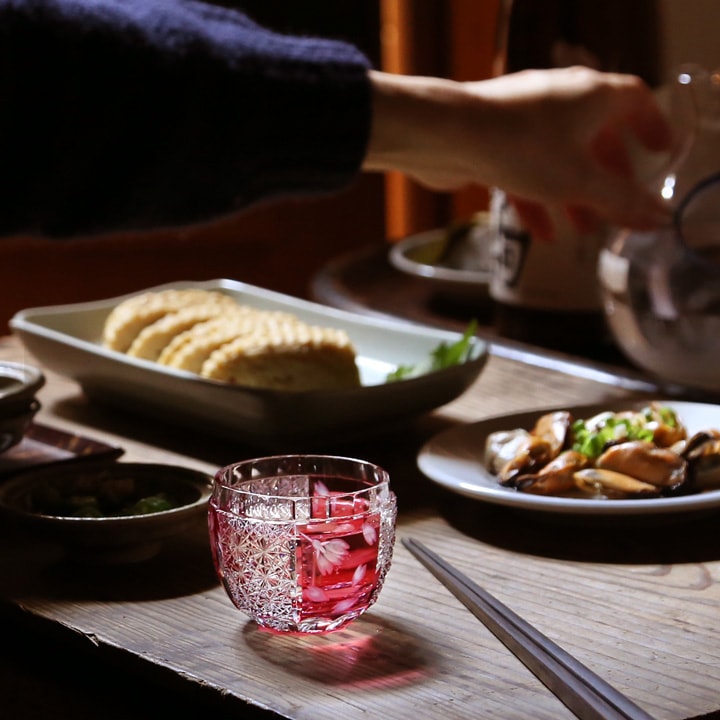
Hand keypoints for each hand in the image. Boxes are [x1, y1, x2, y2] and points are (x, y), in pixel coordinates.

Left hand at [364, 66, 672, 239]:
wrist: (446, 136)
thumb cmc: (519, 147)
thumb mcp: (579, 181)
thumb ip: (620, 201)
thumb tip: (656, 218)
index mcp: (592, 96)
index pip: (635, 101)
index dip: (651, 126)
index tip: (660, 152)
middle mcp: (560, 99)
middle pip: (596, 137)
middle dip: (608, 177)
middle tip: (616, 207)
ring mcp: (525, 118)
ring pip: (560, 158)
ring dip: (573, 195)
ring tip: (581, 229)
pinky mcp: (495, 139)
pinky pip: (525, 169)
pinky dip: (536, 199)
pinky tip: (539, 235)